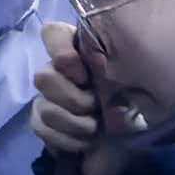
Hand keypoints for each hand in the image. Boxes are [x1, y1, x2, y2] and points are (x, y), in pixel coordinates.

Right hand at [31, 19, 134, 174]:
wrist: (130, 138)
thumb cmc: (133, 100)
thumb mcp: (132, 77)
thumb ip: (113, 63)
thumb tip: (94, 66)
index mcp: (79, 48)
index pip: (52, 33)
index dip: (61, 52)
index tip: (85, 75)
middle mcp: (56, 68)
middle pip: (43, 77)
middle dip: (74, 100)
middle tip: (96, 107)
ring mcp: (45, 96)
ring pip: (45, 109)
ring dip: (76, 124)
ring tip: (96, 128)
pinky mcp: (40, 122)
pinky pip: (42, 129)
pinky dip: (68, 140)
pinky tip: (86, 141)